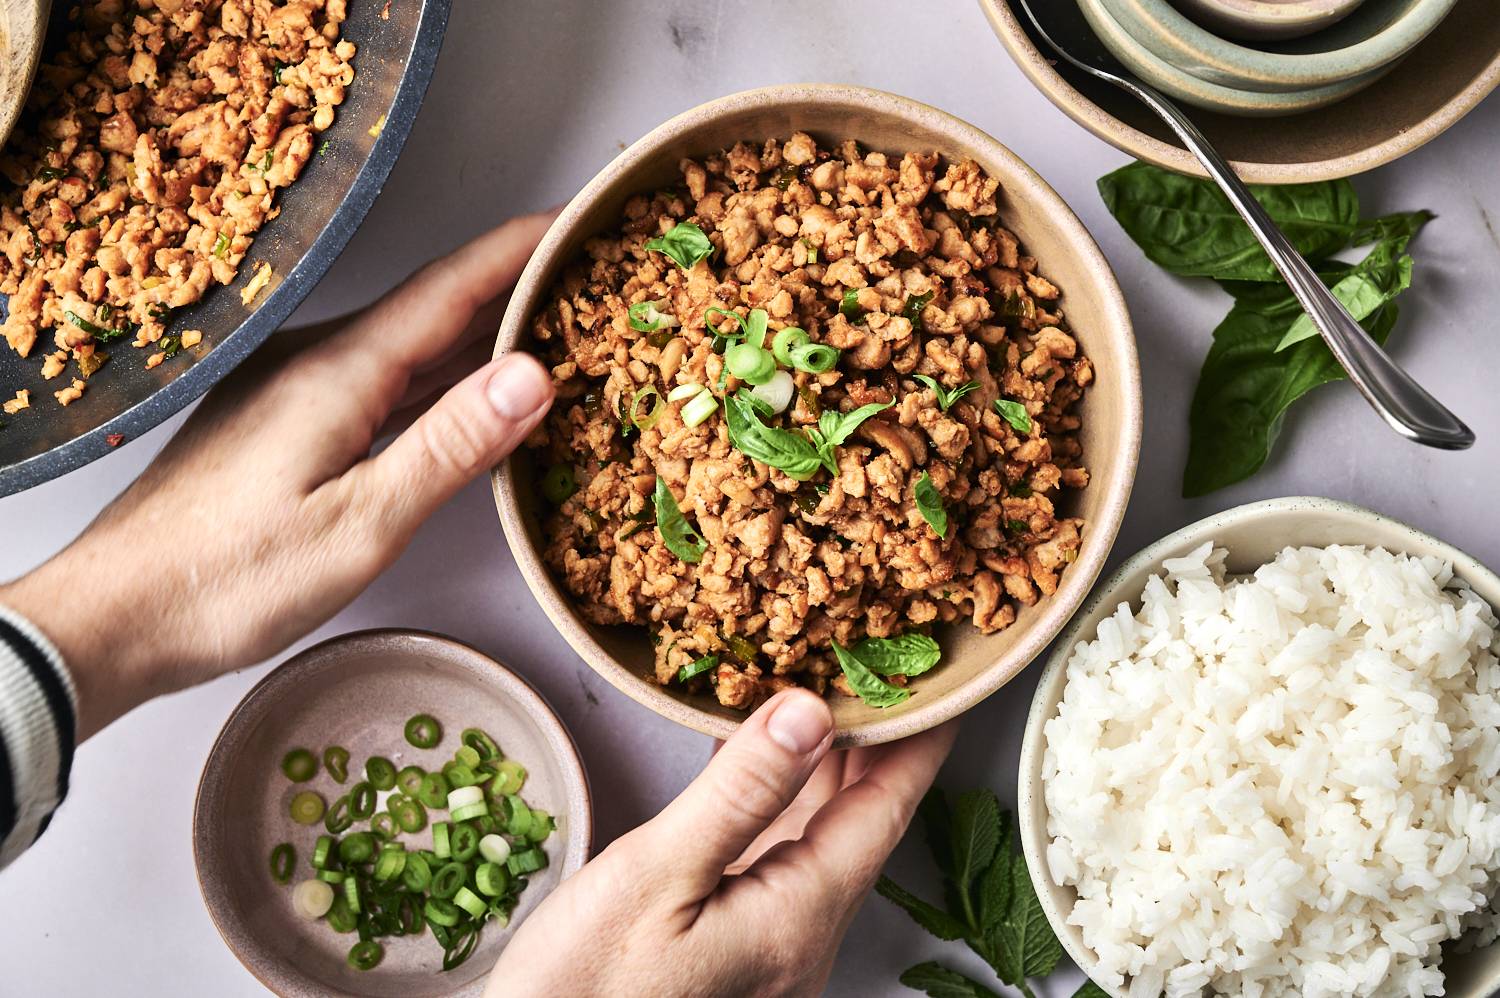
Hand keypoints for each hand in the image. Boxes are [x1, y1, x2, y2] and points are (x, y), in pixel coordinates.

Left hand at [0, 214, 556, 739]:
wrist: (117, 616)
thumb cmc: (232, 580)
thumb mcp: (360, 524)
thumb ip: (448, 445)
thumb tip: (534, 374)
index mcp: (337, 371)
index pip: (449, 288)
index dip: (518, 251)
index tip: (576, 220)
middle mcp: (315, 363)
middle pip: (433, 308)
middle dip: (513, 287)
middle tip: (585, 277)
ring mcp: (296, 392)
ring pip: (408, 348)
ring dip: (480, 335)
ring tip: (550, 327)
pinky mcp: (285, 425)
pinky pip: (382, 384)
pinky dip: (438, 380)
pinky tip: (468, 395)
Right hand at [490, 690, 956, 996]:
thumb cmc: (582, 989)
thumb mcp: (655, 874)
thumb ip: (740, 793)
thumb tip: (810, 711)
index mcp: (800, 915)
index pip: (885, 808)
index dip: (918, 737)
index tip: (944, 679)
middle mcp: (802, 936)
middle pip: (859, 821)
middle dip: (876, 740)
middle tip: (879, 663)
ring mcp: (771, 948)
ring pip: (819, 839)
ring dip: (827, 765)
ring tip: (829, 691)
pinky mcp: (736, 949)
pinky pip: (778, 858)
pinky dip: (780, 799)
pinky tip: (762, 764)